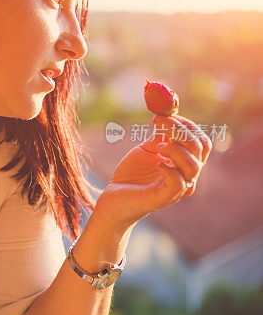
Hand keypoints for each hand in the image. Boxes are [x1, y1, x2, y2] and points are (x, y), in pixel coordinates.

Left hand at [94, 115, 211, 229]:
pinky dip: (169, 168)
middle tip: (160, 124)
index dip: (189, 126)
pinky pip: (178, 183)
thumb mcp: (147, 149)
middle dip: (182, 132)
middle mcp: (187, 177)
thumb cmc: (132, 175)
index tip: (169, 116)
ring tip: (158, 146)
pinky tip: (157, 163)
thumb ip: (160, 136)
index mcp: (185, 164)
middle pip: (200, 150)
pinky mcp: (164, 198)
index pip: (202, 143)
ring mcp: (177, 189)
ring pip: (193, 166)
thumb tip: (167, 117)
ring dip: (176, 149)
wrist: (113, 198)